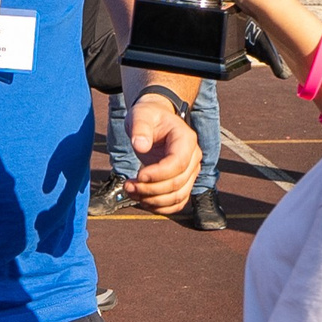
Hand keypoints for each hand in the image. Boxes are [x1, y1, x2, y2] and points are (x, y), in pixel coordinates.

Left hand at [121, 92, 199, 212]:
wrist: (156, 120)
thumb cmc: (149, 116)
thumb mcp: (141, 114)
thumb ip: (140, 128)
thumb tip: (140, 145)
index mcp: (186, 140)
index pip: (178, 163)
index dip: (158, 174)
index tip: (138, 176)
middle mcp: (193, 157)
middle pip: (177, 183)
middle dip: (150, 189)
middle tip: (128, 185)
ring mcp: (190, 172)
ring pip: (177, 197)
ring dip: (152, 200)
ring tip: (131, 191)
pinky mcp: (183, 183)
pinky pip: (177, 202)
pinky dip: (160, 207)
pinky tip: (142, 200)